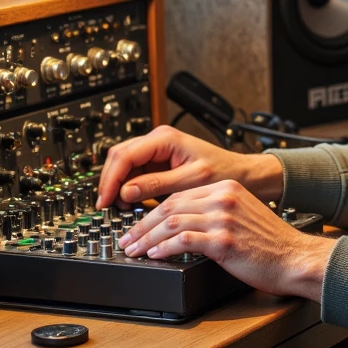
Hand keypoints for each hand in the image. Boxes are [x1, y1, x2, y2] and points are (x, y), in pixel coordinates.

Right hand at [96, 126, 284, 208]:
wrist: (242, 174)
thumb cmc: (225, 171)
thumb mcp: (192, 180)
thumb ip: (158, 184)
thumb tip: (127, 192)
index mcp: (164, 138)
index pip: (125, 155)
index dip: (111, 178)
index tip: (105, 199)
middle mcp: (157, 141)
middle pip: (119, 158)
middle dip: (109, 182)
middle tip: (105, 206)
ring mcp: (156, 152)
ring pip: (124, 166)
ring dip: (118, 186)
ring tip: (118, 208)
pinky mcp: (159, 164)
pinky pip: (135, 174)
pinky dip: (129, 189)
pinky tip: (129, 204)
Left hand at [117, 180, 332, 300]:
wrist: (296, 259)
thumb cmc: (272, 246)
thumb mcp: (244, 216)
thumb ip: (216, 214)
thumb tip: (182, 226)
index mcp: (227, 189)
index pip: (179, 195)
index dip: (153, 211)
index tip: (139, 226)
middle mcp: (224, 198)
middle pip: (170, 206)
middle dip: (143, 225)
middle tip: (127, 240)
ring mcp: (224, 218)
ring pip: (172, 222)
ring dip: (148, 238)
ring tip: (134, 250)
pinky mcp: (224, 240)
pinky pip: (184, 240)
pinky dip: (165, 248)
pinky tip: (155, 255)